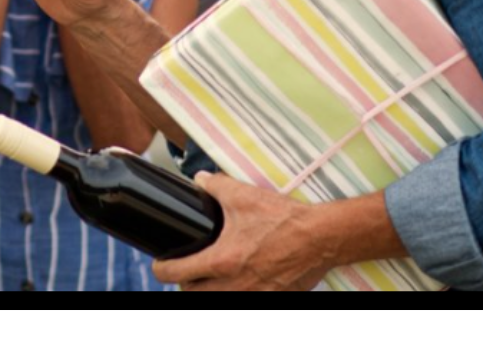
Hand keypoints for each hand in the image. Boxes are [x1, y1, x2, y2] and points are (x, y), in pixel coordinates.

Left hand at [152, 173, 329, 290]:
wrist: (321, 239)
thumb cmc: (284, 219)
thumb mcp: (244, 195)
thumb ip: (215, 186)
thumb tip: (199, 180)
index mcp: (222, 261)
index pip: (176, 274)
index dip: (162, 268)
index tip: (160, 263)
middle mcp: (234, 286)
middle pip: (192, 296)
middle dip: (184, 284)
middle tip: (186, 270)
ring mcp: (253, 297)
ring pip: (215, 302)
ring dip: (207, 292)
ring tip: (208, 279)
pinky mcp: (270, 299)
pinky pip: (243, 301)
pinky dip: (234, 294)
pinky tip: (236, 283)